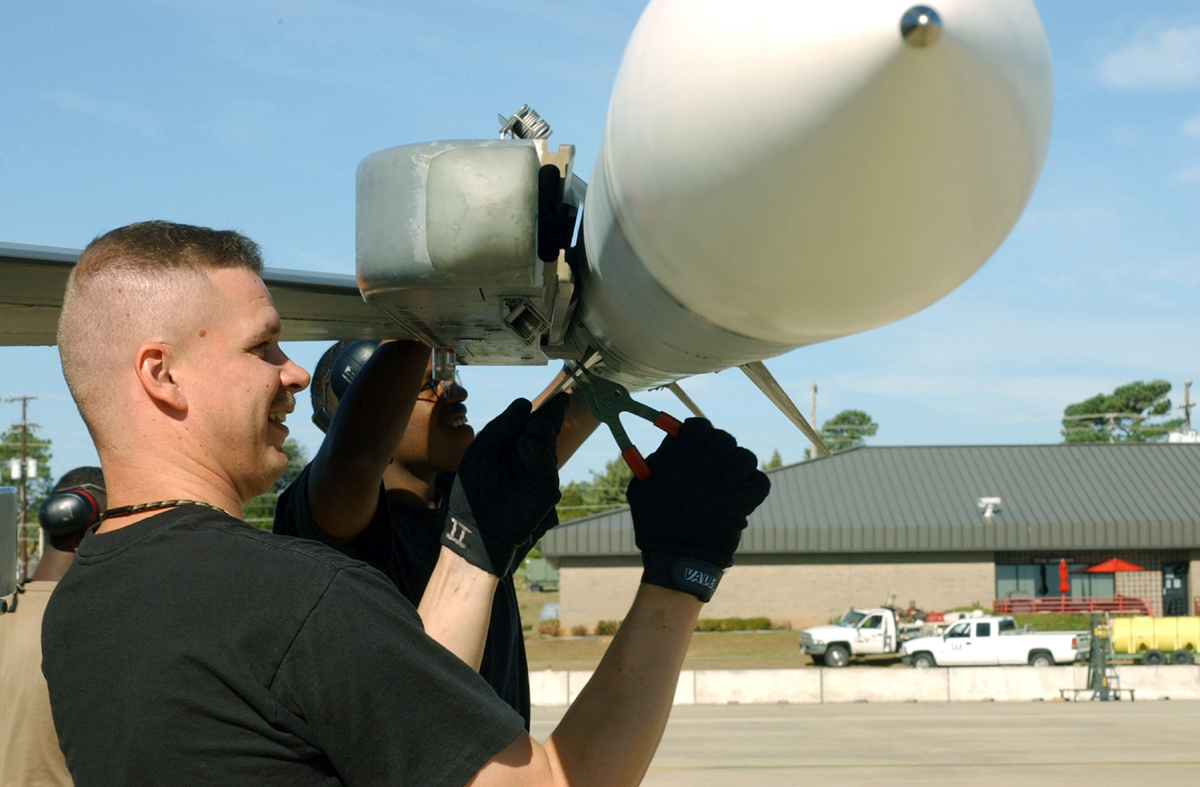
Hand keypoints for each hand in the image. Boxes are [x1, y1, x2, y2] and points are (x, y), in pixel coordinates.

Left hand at [442, 394, 570, 575]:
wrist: (477, 526)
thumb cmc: (473, 488)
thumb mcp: (482, 449)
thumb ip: (502, 426)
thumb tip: (526, 403)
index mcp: (512, 444)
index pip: (532, 421)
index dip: (544, 409)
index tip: (558, 396)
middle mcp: (529, 454)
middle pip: (545, 427)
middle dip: (551, 413)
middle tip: (560, 399)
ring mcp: (539, 468)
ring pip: (547, 440)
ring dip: (546, 427)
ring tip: (543, 420)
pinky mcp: (546, 484)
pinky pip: (545, 459)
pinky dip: (540, 448)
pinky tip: (532, 440)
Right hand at [626, 418, 769, 600]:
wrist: (675, 561)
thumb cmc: (656, 524)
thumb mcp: (641, 488)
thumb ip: (655, 459)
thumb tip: (673, 435)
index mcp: (675, 463)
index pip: (698, 426)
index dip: (701, 430)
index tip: (699, 440)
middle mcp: (699, 471)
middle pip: (724, 440)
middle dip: (722, 447)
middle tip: (717, 460)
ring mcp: (722, 488)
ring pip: (745, 458)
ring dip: (739, 464)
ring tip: (731, 476)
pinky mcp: (739, 506)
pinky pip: (760, 481)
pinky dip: (754, 484)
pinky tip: (743, 490)